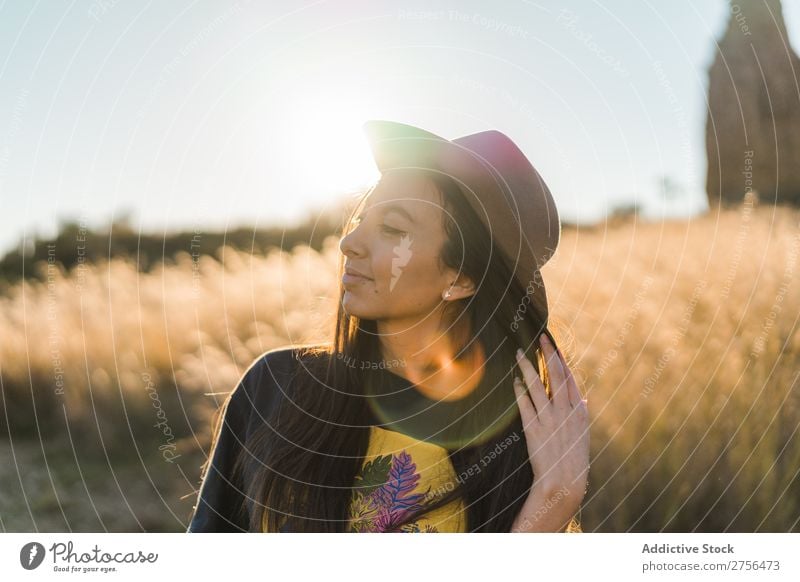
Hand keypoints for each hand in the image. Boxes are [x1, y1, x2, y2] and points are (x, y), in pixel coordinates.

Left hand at [511, 333, 589, 530]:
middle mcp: (566, 412)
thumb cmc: (574, 461)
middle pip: (556, 375)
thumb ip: (580, 415)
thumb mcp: (582, 435)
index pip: (570, 378)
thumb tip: (581, 400)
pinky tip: (514, 381)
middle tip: (539, 337)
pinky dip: (519, 390)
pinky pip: (525, 404)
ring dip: (527, 367)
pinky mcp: (534, 429)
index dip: (561, 359)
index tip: (554, 345)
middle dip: (548, 354)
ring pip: (537, 386)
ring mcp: (550, 419)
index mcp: (579, 412)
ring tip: (519, 354)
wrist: (564, 483)